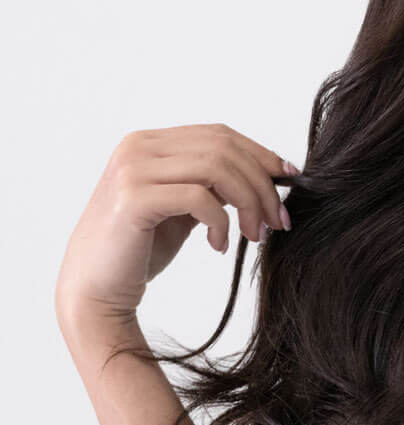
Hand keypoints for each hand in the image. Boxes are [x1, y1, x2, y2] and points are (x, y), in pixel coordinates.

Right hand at [54, 122, 298, 333]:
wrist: (94, 290)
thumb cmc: (138, 250)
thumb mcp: (182, 208)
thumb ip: (211, 186)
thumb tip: (265, 176)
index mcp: (149, 142)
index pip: (219, 135)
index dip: (260, 154)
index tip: (288, 180)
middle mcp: (138, 147)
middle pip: (224, 148)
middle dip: (262, 184)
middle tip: (278, 222)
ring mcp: (133, 170)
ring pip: (217, 168)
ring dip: (248, 203)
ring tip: (253, 236)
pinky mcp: (134, 198)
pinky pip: (200, 198)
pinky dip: (221, 222)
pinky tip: (219, 246)